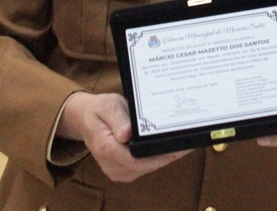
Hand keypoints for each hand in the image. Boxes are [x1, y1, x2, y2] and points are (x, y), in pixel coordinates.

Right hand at [57, 92, 189, 181]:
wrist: (87, 118)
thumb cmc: (99, 110)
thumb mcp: (108, 106)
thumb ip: (117, 119)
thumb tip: (126, 134)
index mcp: (107, 149)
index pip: (137, 159)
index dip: (160, 155)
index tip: (179, 147)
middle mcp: (111, 165)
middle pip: (146, 166)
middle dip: (167, 155)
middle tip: (189, 141)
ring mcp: (118, 171)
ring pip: (148, 168)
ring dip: (164, 157)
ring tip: (183, 141)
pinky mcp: (124, 171)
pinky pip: (145, 167)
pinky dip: (157, 158)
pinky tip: (169, 146)